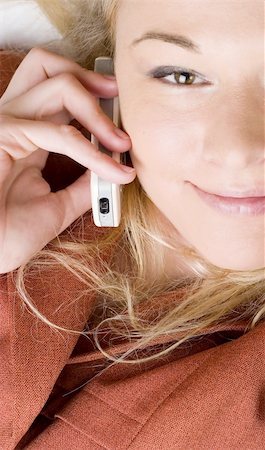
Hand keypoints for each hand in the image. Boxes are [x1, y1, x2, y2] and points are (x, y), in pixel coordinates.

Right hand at [0, 48, 134, 273]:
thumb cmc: (8, 235)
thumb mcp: (56, 205)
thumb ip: (82, 185)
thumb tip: (111, 171)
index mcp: (23, 133)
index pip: (53, 88)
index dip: (87, 91)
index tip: (117, 107)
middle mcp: (13, 120)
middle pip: (48, 67)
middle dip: (89, 78)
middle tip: (117, 95)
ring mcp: (5, 125)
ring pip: (59, 87)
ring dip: (98, 113)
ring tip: (122, 142)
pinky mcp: (4, 137)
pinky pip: (59, 134)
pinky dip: (92, 152)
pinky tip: (112, 170)